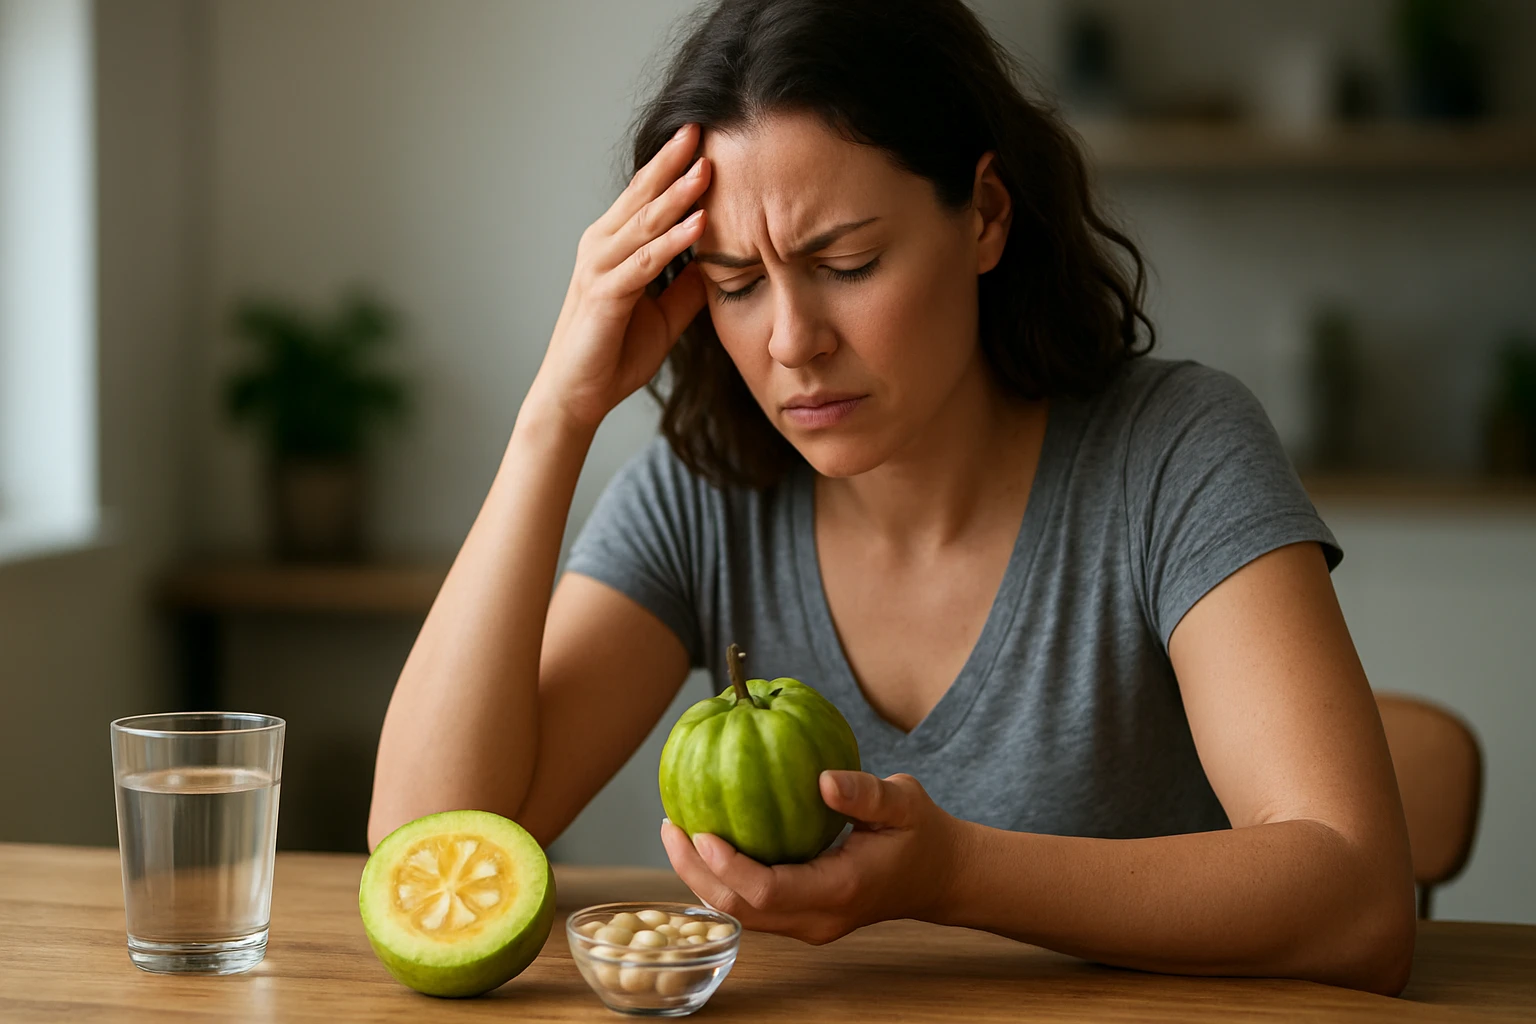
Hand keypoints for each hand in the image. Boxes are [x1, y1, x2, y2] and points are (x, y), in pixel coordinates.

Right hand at [527, 123, 710, 431]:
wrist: (576, 396)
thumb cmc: (613, 355)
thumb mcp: (664, 315)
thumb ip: (687, 286)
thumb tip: (719, 262)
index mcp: (613, 247)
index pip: (646, 197)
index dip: (673, 167)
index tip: (704, 138)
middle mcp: (601, 248)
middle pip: (642, 195)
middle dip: (673, 161)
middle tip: (702, 126)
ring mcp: (600, 269)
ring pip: (645, 222)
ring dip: (678, 195)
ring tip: (707, 167)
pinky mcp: (605, 295)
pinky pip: (646, 262)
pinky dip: (673, 242)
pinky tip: (699, 224)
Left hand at [660, 771, 965, 944]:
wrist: (941, 876)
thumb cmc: (923, 834)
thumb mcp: (904, 803)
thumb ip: (866, 794)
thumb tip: (823, 779)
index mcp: (839, 891)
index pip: (767, 892)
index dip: (728, 866)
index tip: (702, 830)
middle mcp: (817, 918)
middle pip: (740, 911)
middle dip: (697, 873)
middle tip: (671, 825)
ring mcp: (808, 923)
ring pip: (740, 914)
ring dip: (704, 878)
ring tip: (677, 832)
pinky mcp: (802, 916)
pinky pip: (752, 905)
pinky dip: (723, 877)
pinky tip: (708, 839)